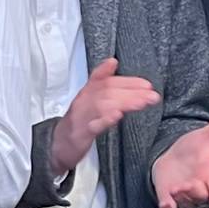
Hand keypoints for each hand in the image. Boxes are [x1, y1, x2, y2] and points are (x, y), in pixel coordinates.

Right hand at [50, 58, 160, 174]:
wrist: (56, 146)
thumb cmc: (78, 122)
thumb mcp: (89, 100)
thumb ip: (103, 83)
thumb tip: (113, 62)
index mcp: (88, 93)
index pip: (108, 81)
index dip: (127, 81)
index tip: (146, 83)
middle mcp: (84, 102)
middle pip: (108, 91)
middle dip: (132, 91)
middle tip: (152, 95)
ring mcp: (81, 117)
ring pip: (103, 105)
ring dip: (124, 102)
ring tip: (141, 103)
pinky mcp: (79, 134)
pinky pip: (92, 125)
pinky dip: (104, 119)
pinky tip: (116, 116)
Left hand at [152, 107, 208, 207]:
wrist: (174, 157)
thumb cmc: (194, 148)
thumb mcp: (205, 135)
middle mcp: (200, 188)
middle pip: (201, 200)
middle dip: (195, 194)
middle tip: (187, 185)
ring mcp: (184, 196)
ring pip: (186, 206)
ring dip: (181, 200)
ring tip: (175, 188)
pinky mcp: (169, 201)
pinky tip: (166, 203)